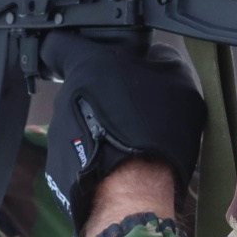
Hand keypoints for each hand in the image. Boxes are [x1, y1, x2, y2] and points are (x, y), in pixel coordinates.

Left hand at [40, 32, 205, 232]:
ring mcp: (58, 133)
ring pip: (80, 119)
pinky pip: (79, 151)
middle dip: (102, 92)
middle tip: (134, 107)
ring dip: (100, 125)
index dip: (78, 45)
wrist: (135, 194)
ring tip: (130, 141)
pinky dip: (97, 154)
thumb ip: (161, 60)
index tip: (97, 55)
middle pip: (80, 85)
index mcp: (88, 66)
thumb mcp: (178, 81)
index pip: (61, 42)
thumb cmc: (156, 130)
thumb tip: (155, 55)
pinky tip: (120, 163)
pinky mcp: (58, 166)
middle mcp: (64, 96)